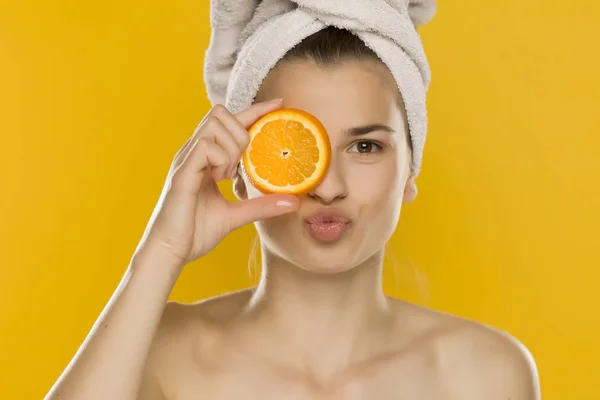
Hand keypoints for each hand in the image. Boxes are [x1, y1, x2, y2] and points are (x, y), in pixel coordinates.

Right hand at [132, 99, 299, 270]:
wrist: (170, 252)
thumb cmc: (195, 232)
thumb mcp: (236, 215)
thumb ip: (261, 205)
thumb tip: (294, 202)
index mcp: (203, 157)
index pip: (230, 122)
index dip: (255, 110)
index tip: (279, 105)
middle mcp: (193, 152)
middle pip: (220, 112)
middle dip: (241, 132)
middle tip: (241, 166)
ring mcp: (186, 160)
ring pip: (214, 124)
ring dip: (231, 147)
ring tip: (228, 175)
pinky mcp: (182, 172)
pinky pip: (206, 146)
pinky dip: (221, 159)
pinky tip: (219, 179)